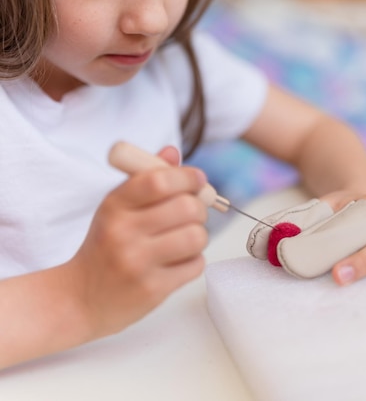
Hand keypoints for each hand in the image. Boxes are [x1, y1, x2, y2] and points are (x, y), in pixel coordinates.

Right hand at [67, 158, 207, 339]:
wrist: (80, 298)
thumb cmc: (104, 246)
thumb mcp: (116, 207)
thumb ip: (145, 178)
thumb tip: (173, 153)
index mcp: (115, 205)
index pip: (159, 180)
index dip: (187, 176)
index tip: (198, 179)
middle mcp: (124, 232)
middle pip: (187, 207)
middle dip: (199, 207)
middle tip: (192, 212)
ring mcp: (138, 262)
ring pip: (196, 236)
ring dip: (198, 235)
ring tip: (185, 238)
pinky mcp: (152, 289)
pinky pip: (196, 265)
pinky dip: (194, 260)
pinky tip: (177, 261)